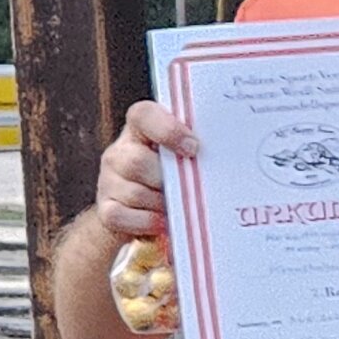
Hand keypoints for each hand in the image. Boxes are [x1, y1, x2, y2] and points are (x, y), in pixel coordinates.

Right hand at [94, 98, 190, 242]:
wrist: (145, 217)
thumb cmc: (178, 183)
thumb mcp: (188, 162)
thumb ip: (199, 153)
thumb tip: (231, 155)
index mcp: (142, 132)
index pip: (143, 115)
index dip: (166, 129)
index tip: (193, 147)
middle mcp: (120, 152)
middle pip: (136, 161)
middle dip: (167, 181)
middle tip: (188, 190)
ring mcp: (109, 180)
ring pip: (134, 193)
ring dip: (162, 205)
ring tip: (180, 208)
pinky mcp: (106, 208)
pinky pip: (121, 216)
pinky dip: (147, 222)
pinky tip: (164, 222)